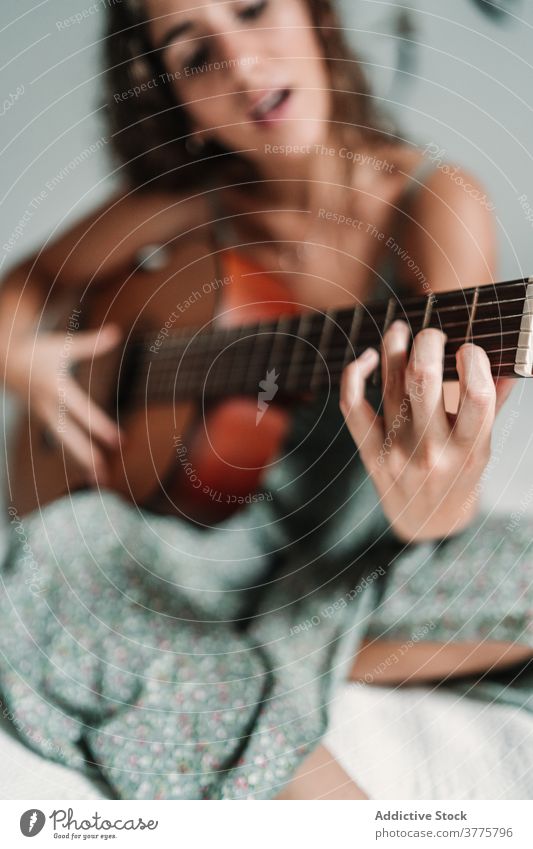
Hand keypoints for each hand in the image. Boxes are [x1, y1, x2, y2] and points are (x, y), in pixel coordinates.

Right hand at [6, 324, 121, 485]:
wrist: (5, 361)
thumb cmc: (38, 352)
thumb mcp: (63, 345)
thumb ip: (91, 343)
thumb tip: (117, 332)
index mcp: (56, 388)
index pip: (83, 412)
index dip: (101, 427)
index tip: (120, 441)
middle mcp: (50, 407)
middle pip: (70, 437)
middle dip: (88, 456)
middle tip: (107, 475)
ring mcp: (45, 416)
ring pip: (65, 444)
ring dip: (82, 462)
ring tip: (101, 481)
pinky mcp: (45, 420)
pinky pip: (63, 442)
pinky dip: (76, 456)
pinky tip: (90, 470)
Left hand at [339, 320, 513, 543]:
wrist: (424, 524)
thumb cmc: (459, 478)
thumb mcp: (483, 449)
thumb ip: (494, 406)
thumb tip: (510, 362)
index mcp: (469, 450)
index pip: (478, 396)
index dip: (475, 360)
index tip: (470, 349)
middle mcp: (431, 450)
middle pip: (424, 380)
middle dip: (428, 342)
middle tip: (433, 334)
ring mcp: (397, 451)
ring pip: (390, 384)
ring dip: (395, 346)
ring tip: (401, 329)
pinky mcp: (370, 452)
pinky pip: (353, 407)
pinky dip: (355, 375)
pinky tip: (369, 358)